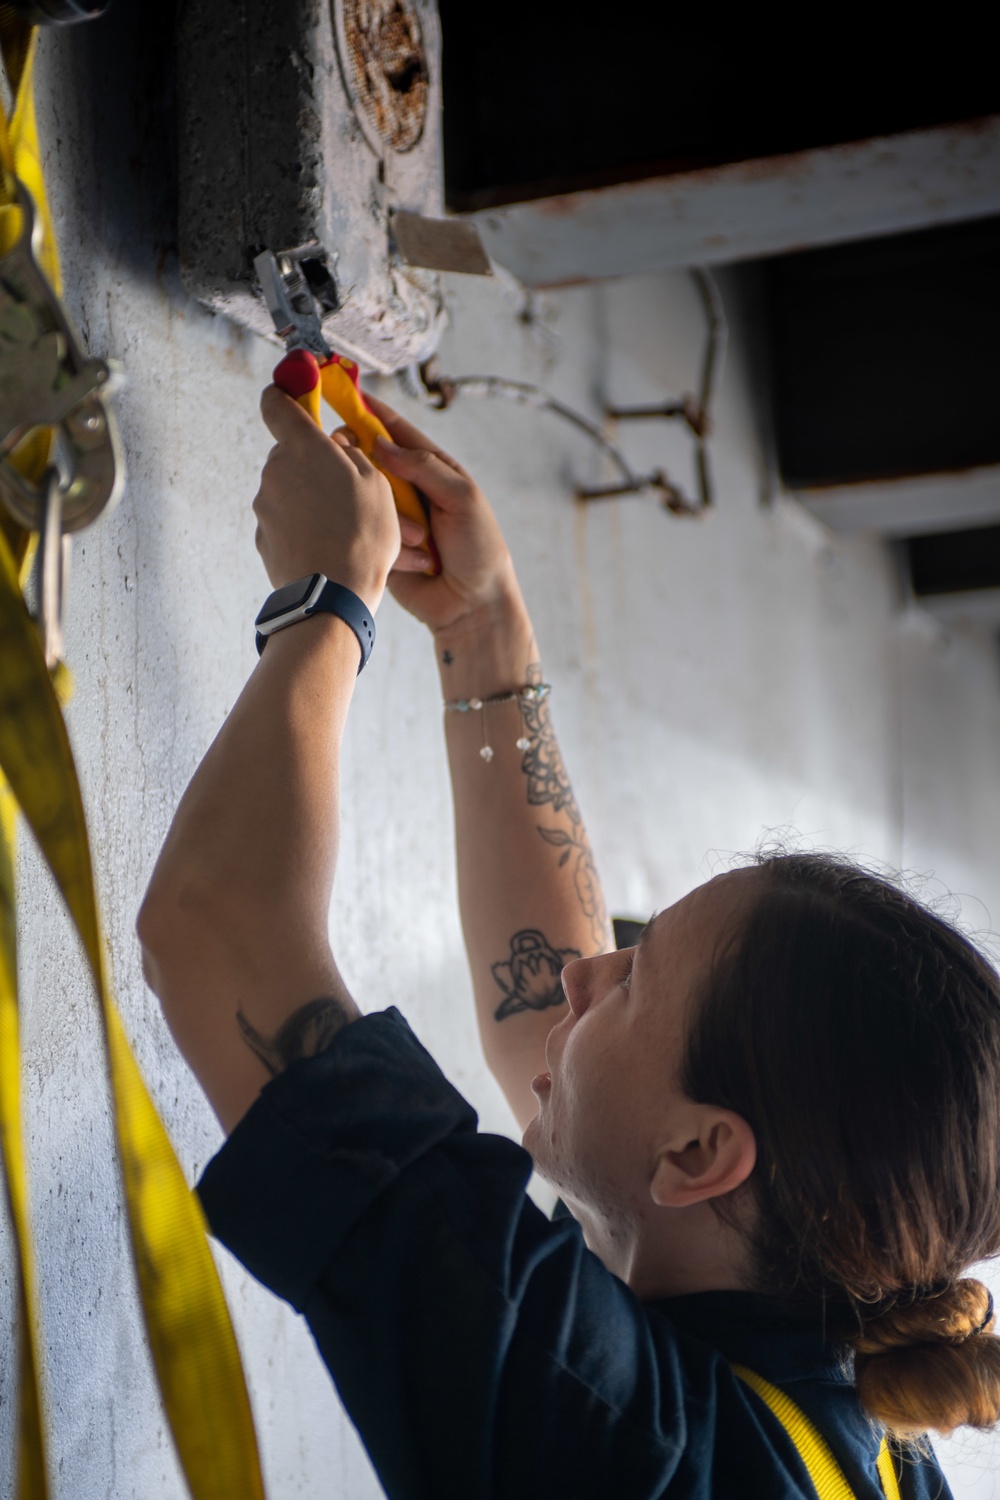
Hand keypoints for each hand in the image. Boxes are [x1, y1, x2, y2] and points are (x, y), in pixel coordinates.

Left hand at [254, 385, 401, 610]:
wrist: (332, 596)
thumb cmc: (362, 537)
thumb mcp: (377, 485)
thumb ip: (352, 454)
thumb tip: (336, 445)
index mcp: (303, 448)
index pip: (277, 404)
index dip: (285, 394)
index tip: (292, 392)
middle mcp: (275, 472)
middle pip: (292, 454)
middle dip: (317, 465)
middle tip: (350, 488)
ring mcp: (265, 506)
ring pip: (292, 492)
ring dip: (316, 502)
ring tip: (350, 529)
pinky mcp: (263, 537)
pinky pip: (287, 522)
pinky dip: (306, 529)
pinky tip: (332, 547)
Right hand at [361, 393, 523, 635]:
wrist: (472, 607)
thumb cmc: (480, 550)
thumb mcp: (463, 500)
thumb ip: (425, 468)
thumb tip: (382, 445)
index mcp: (432, 471)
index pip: (397, 433)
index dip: (372, 412)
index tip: (346, 393)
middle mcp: (408, 490)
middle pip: (369, 458)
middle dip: (352, 452)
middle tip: (335, 447)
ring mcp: (391, 517)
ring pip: (359, 493)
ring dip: (361, 496)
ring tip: (371, 507)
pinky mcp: (378, 545)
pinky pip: (361, 529)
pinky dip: (368, 532)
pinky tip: (378, 541)